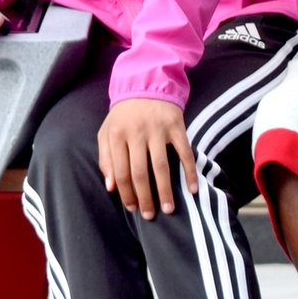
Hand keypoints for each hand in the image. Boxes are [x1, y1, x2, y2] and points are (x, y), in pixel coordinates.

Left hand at [99, 96, 196, 220]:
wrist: (146, 83)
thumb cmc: (124, 114)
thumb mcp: (107, 132)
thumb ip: (105, 158)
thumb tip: (110, 188)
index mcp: (117, 135)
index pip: (120, 171)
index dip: (126, 193)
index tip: (132, 208)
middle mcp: (137, 133)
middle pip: (140, 173)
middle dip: (145, 198)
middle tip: (150, 215)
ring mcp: (158, 129)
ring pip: (161, 166)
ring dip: (166, 190)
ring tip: (168, 209)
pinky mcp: (176, 126)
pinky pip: (185, 153)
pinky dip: (189, 172)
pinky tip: (192, 189)